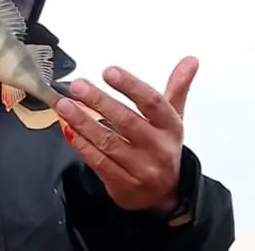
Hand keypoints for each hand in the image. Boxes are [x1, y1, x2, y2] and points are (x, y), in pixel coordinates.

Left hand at [55, 56, 199, 212]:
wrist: (163, 194)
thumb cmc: (162, 148)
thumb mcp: (172, 119)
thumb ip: (177, 88)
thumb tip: (190, 61)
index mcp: (171, 128)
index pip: (153, 103)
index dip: (130, 86)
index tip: (109, 71)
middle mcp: (158, 149)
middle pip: (127, 121)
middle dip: (99, 101)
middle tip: (78, 86)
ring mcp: (140, 169)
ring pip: (108, 142)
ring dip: (83, 122)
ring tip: (65, 105)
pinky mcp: (122, 184)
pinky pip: (98, 162)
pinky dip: (81, 144)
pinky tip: (68, 129)